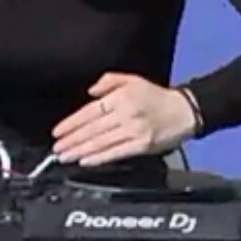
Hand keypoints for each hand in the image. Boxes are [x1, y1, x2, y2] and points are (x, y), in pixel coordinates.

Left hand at [51, 73, 197, 167]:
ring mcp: (134, 131)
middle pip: (92, 129)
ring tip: (65, 157)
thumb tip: (90, 92)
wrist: (184, 111)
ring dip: (80, 151)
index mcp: (120, 98)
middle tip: (56, 149)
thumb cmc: (156, 96)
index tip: (57, 132)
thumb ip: (108, 81)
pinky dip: (99, 158)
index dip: (71, 123)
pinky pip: (116, 153)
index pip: (89, 112)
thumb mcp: (131, 79)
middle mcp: (125, 114)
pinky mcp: (142, 146)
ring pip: (101, 142)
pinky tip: (86, 161)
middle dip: (71, 140)